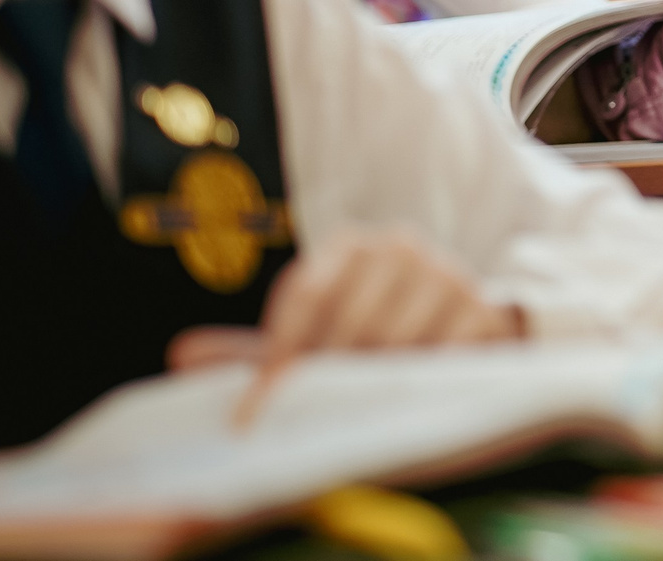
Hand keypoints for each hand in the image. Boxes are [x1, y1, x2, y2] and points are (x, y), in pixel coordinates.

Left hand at [211, 228, 525, 424]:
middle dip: (326, 375)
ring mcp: (445, 273)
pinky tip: (408, 393)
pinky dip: (419, 378)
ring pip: (393, 342)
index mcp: (350, 245)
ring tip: (358, 407)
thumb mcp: (317, 338)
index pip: (306, 294)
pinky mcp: (482, 307)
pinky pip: (441, 351)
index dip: (279, 353)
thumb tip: (181, 354)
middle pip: (349, 322)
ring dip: (373, 382)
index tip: (256, 405)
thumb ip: (256, 351)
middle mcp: (399, 246)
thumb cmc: (375, 334)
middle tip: (310, 416)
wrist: (464, 326)